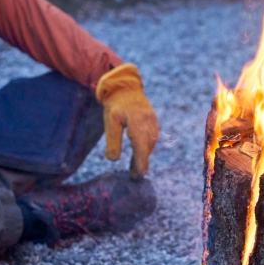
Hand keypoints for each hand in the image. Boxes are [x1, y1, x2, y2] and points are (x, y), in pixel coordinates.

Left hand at [96, 64, 158, 178]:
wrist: (125, 87)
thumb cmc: (115, 105)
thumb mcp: (110, 121)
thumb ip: (112, 140)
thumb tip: (113, 159)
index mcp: (137, 122)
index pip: (141, 146)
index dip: (141, 161)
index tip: (140, 174)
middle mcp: (148, 122)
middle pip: (147, 147)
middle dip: (142, 162)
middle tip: (135, 176)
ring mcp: (153, 122)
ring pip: (151, 143)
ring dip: (144, 156)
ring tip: (135, 169)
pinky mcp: (153, 122)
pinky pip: (152, 138)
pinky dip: (146, 148)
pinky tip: (139, 155)